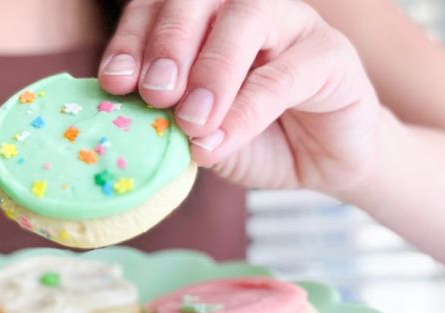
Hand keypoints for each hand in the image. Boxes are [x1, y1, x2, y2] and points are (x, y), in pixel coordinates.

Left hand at [98, 0, 382, 195]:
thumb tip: (128, 119)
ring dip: (211, 69)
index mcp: (202, 18)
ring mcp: (291, 23)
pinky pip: (284, 74)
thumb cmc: (251, 139)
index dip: (130, 40)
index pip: (156, 7)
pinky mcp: (330, 54)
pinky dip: (245, 110)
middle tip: (154, 94)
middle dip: (167, 44)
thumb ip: (167, 119)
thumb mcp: (196, 132)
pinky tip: (218, 142)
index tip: (114, 82)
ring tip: (190, 120)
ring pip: (246, 18)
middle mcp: (244, 8)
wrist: (322, 165)